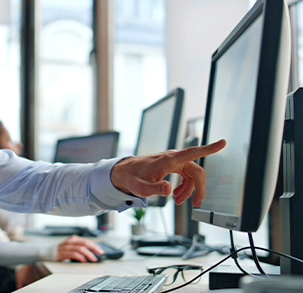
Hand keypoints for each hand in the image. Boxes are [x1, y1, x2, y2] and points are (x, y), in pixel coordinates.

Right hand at [56, 236, 104, 262]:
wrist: (48, 252)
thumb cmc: (62, 250)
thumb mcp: (72, 247)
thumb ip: (80, 248)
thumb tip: (93, 253)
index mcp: (74, 239)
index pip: (87, 241)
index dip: (95, 246)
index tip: (101, 251)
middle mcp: (70, 242)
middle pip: (84, 243)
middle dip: (93, 248)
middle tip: (100, 254)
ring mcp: (66, 247)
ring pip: (80, 249)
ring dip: (88, 254)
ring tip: (94, 259)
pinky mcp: (63, 253)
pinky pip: (73, 254)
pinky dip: (80, 258)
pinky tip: (84, 261)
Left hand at [111, 139, 225, 206]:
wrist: (125, 173)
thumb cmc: (133, 178)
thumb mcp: (141, 188)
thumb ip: (155, 189)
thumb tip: (169, 190)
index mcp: (169, 160)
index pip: (193, 152)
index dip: (209, 149)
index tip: (223, 143)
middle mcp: (173, 158)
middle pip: (196, 171)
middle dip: (199, 189)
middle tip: (197, 204)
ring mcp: (173, 161)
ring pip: (192, 175)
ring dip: (190, 190)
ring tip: (179, 202)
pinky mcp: (172, 165)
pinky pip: (186, 175)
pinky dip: (184, 186)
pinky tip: (178, 194)